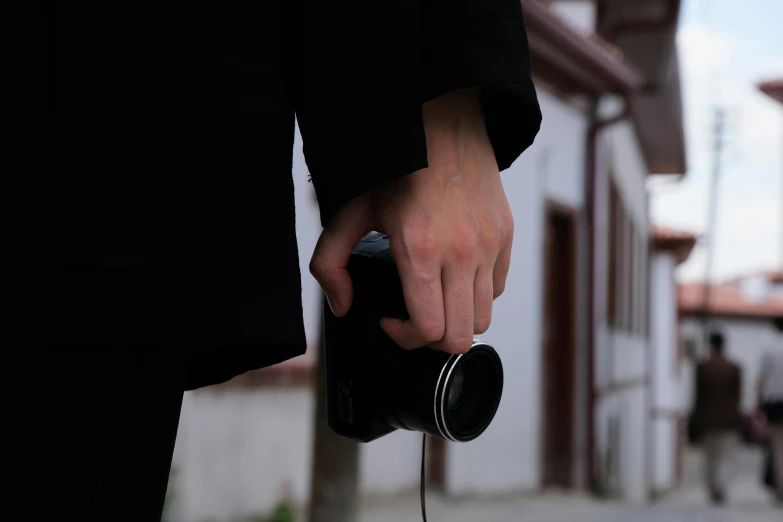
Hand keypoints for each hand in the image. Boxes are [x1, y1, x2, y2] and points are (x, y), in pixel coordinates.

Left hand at [310, 88, 513, 353]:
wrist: (444, 125)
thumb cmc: (396, 169)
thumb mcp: (350, 212)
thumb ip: (330, 264)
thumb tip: (341, 305)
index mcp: (420, 250)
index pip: (429, 329)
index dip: (406, 339)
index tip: (390, 321)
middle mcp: (462, 253)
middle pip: (461, 336)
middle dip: (431, 339)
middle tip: (412, 317)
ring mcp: (489, 246)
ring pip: (483, 318)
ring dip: (456, 319)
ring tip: (435, 298)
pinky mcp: (505, 237)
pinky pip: (498, 288)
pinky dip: (477, 295)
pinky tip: (454, 275)